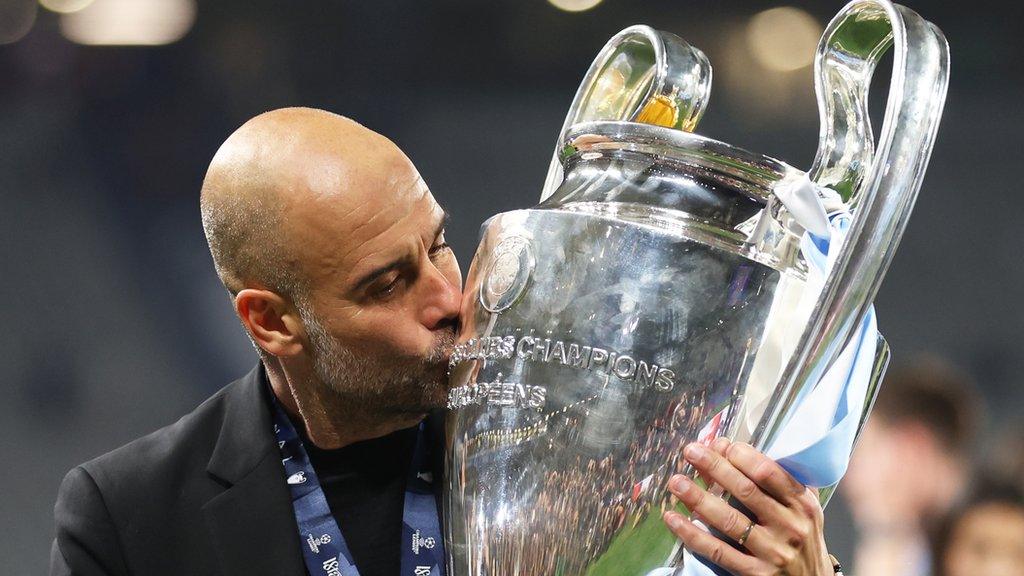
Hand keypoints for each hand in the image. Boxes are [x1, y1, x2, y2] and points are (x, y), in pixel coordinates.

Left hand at [662, 438, 832, 575]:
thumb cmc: (799, 535)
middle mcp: (790, 526)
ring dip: (698, 499)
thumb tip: (725, 448)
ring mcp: (773, 552)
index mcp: (802, 503)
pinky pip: (718, 551)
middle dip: (715, 467)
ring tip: (677, 483)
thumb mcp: (797, 506)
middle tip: (691, 452)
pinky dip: (693, 534)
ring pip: (729, 520)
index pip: (768, 472)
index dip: (740, 455)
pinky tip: (674, 519)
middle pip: (746, 491)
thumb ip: (771, 480)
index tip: (719, 444)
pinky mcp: (756, 574)